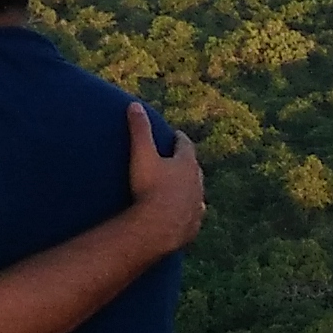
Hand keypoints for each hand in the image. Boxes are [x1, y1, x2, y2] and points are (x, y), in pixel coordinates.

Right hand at [123, 101, 204, 248]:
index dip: (179, 139)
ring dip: (190, 188)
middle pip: (195, 168)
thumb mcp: (141, 155)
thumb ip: (139, 129)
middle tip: (179, 159)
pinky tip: (185, 214)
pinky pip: (194, 215)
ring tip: (182, 187)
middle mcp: (197, 183)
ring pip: (197, 192)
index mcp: (186, 164)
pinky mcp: (194, 225)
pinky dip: (189, 211)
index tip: (175, 135)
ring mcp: (197, 205)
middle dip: (187, 163)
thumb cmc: (150, 189)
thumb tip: (135, 104)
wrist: (159, 228)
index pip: (185, 146)